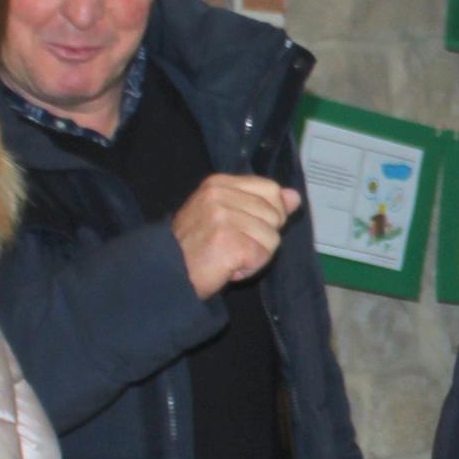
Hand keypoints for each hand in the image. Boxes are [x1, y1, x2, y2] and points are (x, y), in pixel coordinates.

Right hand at [170, 175, 298, 296]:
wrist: (164, 275)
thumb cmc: (195, 249)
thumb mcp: (227, 216)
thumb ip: (261, 203)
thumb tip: (294, 196)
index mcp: (219, 183)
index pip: (271, 189)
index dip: (268, 214)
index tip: (243, 228)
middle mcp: (219, 194)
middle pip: (275, 215)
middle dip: (260, 238)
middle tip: (229, 246)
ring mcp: (223, 216)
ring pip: (272, 238)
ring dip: (254, 256)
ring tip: (226, 257)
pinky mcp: (229, 240)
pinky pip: (262, 256)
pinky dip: (248, 269)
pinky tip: (226, 268)